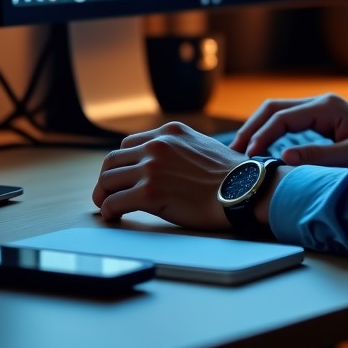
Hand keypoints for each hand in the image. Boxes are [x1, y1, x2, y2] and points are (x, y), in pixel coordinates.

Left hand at [92, 121, 253, 228]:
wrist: (243, 189)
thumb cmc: (229, 174)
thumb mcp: (202, 146)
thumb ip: (179, 148)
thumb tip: (167, 164)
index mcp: (170, 131)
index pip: (130, 143)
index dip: (123, 162)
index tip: (123, 176)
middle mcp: (158, 144)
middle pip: (113, 159)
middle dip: (107, 178)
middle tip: (107, 192)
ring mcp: (152, 167)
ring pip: (108, 179)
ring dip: (104, 194)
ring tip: (107, 205)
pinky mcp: (149, 192)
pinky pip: (114, 201)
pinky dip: (109, 210)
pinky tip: (114, 215)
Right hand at [230, 93, 347, 166]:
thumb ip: (321, 156)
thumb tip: (286, 158)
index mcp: (327, 107)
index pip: (282, 116)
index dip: (261, 135)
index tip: (249, 157)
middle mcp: (321, 103)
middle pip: (273, 108)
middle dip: (251, 128)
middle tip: (234, 153)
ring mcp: (319, 110)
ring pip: (277, 113)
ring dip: (257, 130)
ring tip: (240, 154)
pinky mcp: (320, 120)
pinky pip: (286, 123)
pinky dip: (269, 133)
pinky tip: (260, 152)